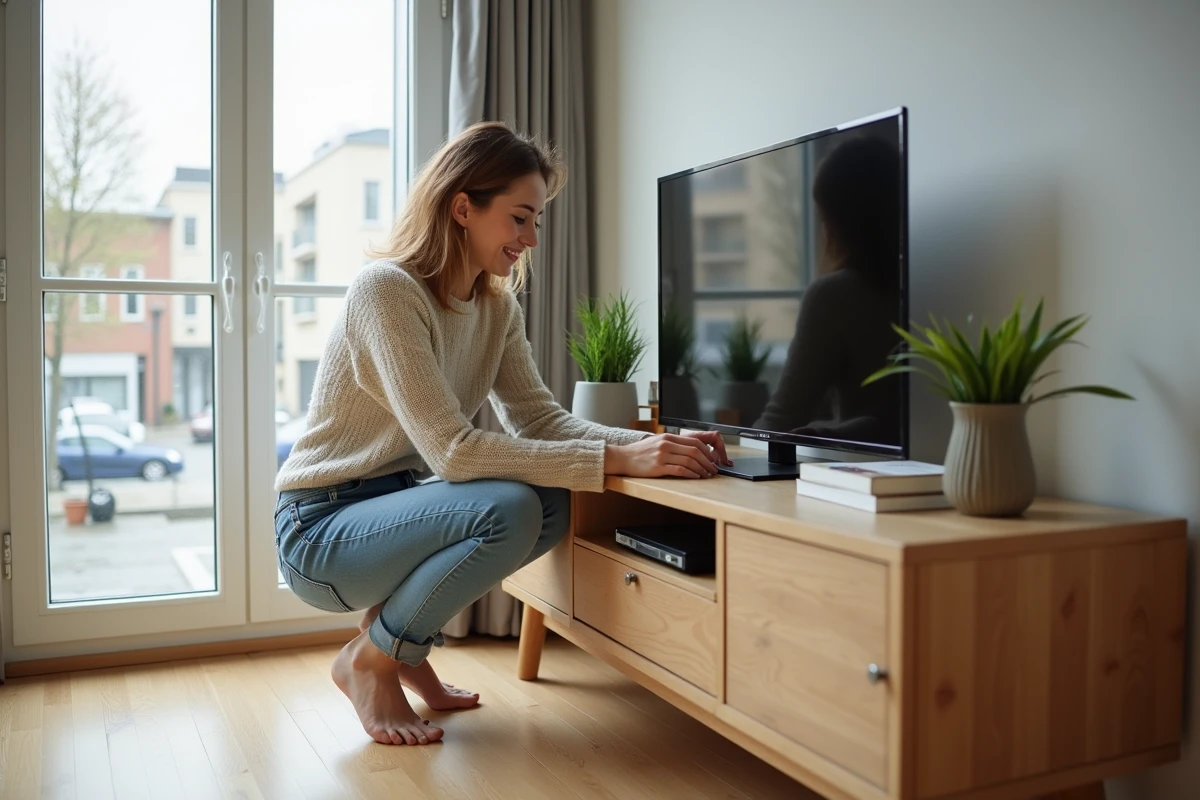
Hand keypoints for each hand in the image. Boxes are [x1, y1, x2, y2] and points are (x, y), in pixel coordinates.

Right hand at [604, 432, 732, 478]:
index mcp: (668, 437)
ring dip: (702, 469)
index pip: (694, 442)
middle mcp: (666, 444)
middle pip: (695, 451)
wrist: (622, 458)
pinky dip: (691, 474)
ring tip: (707, 475)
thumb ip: (673, 444)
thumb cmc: (640, 452)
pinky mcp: (657, 467)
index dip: (707, 451)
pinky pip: (679, 470)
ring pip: (689, 461)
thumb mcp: (657, 442)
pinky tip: (696, 477)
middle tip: (714, 469)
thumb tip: (692, 450)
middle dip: (708, 461)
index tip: (712, 459)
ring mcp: (662, 455)